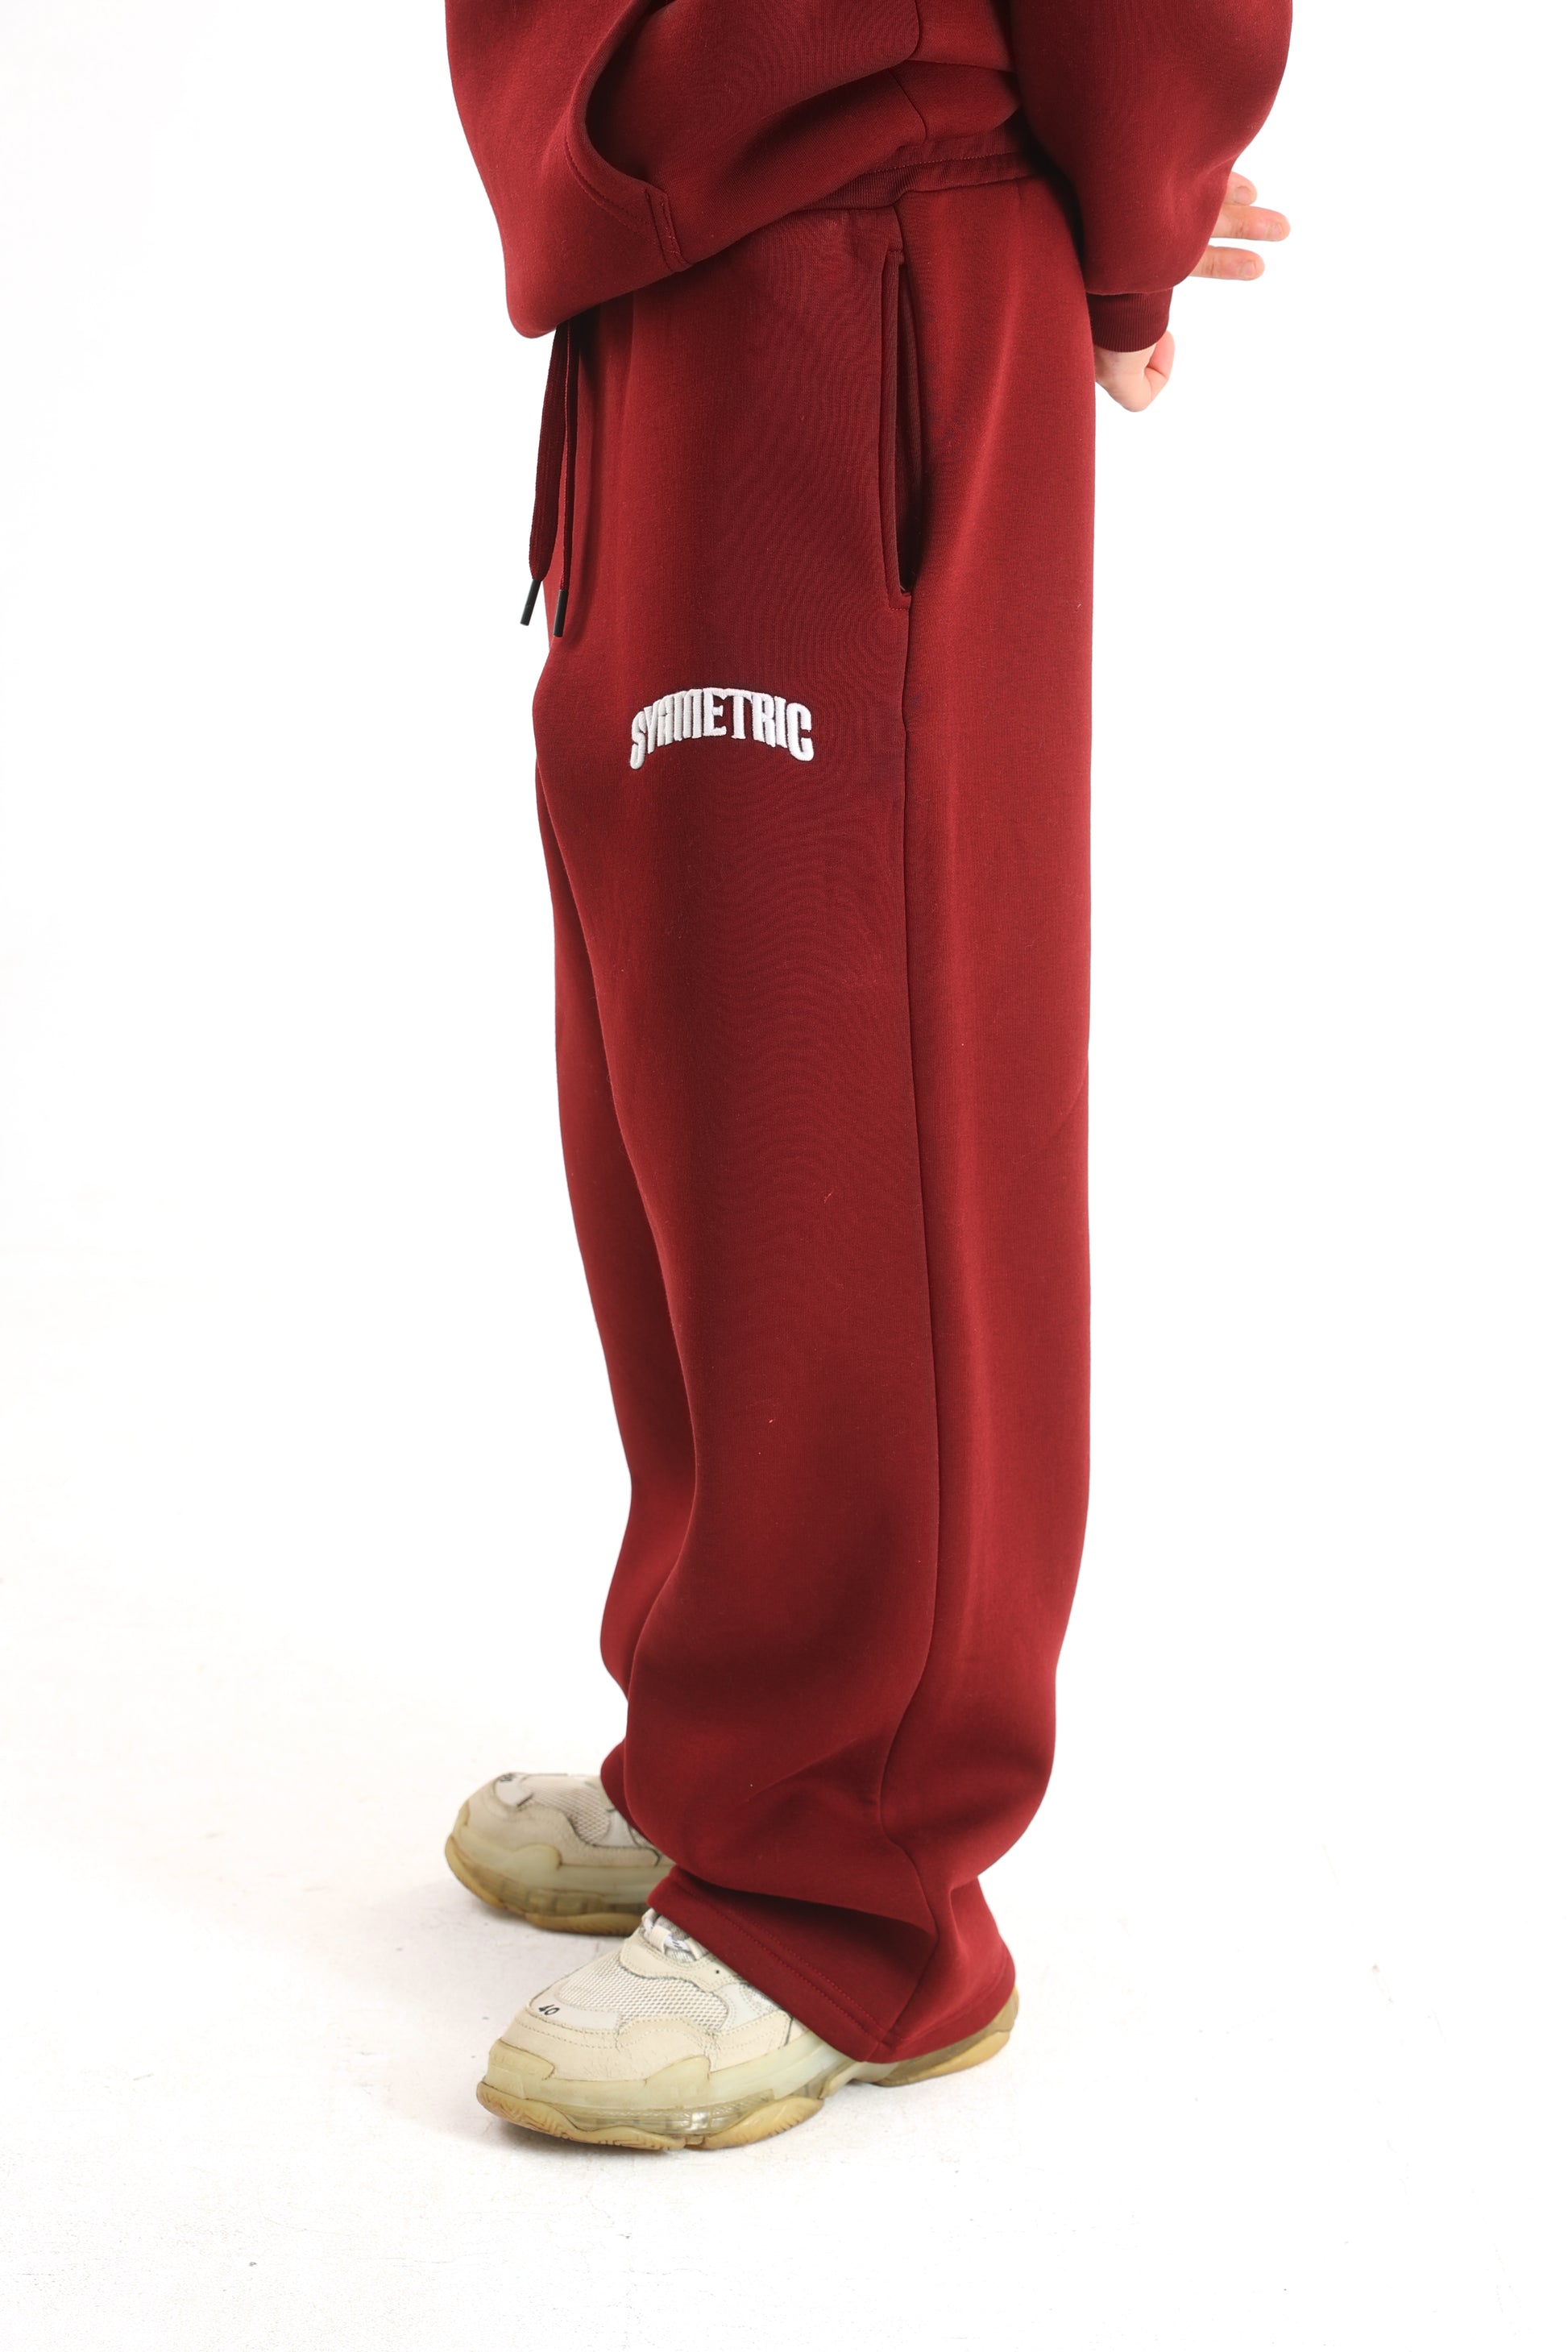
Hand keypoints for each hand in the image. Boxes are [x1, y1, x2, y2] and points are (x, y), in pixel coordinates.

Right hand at [1094, 174, 1289, 412]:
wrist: (1061, 253)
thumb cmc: (1085, 312)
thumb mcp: (1113, 369)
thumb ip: (1136, 388)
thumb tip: (1158, 378)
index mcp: (1132, 277)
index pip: (1180, 275)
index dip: (1216, 270)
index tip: (1233, 286)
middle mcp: (1142, 240)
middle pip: (1198, 245)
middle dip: (1237, 248)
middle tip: (1271, 249)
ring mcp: (1144, 208)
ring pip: (1204, 212)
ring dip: (1244, 220)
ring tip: (1281, 227)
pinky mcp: (1148, 179)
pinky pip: (1195, 177)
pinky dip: (1225, 185)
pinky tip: (1250, 190)